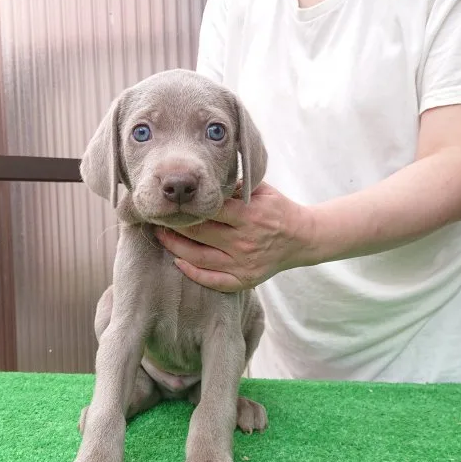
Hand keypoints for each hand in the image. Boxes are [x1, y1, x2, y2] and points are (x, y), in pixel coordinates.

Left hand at [155, 182, 316, 291]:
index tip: (170, 200)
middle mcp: (245, 242)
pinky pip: (211, 280)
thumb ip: (234, 187)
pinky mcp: (244, 280)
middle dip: (174, 224)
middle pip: (198, 233)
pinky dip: (191, 271)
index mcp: (249, 216)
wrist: (302, 238)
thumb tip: (202, 181)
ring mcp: (243, 264)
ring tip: (161, 235)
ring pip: (199, 257)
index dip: (186, 206)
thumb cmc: (276, 209)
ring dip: (174, 246)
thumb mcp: (260, 191)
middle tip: (158, 216)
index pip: (209, 210)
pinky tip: (178, 260)